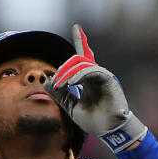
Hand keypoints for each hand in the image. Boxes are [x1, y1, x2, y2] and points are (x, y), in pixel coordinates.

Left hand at [44, 24, 146, 152]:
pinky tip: (70, 82)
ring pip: (83, 64)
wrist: (108, 131)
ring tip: (61, 84)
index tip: (76, 27)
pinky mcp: (109, 80)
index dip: (81, 41)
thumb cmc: (93, 120)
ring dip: (68, 73)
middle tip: (55, 82)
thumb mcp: (70, 107)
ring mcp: (103, 76)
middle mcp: (96, 75)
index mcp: (88, 79)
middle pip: (78, 60)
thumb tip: (48, 81)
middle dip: (63, 68)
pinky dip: (79, 75)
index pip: (83, 57)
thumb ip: (60, 95)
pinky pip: (93, 70)